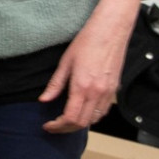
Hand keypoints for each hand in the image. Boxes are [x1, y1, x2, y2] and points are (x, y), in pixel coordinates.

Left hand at [40, 8, 133, 132]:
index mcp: (82, 86)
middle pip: (82, 123)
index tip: (48, 125)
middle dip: (66, 128)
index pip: (70, 118)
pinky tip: (83, 111)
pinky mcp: (114, 89)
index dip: (57, 126)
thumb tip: (43, 100)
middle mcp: (97, 93)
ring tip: (66, 120)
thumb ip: (55, 85)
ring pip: (94, 120)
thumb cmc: (87, 41)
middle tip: (55, 126)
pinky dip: (92, 117)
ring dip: (79, 124)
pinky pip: (103, 111)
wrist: (110, 30)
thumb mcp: (65, 62)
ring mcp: (108, 92)